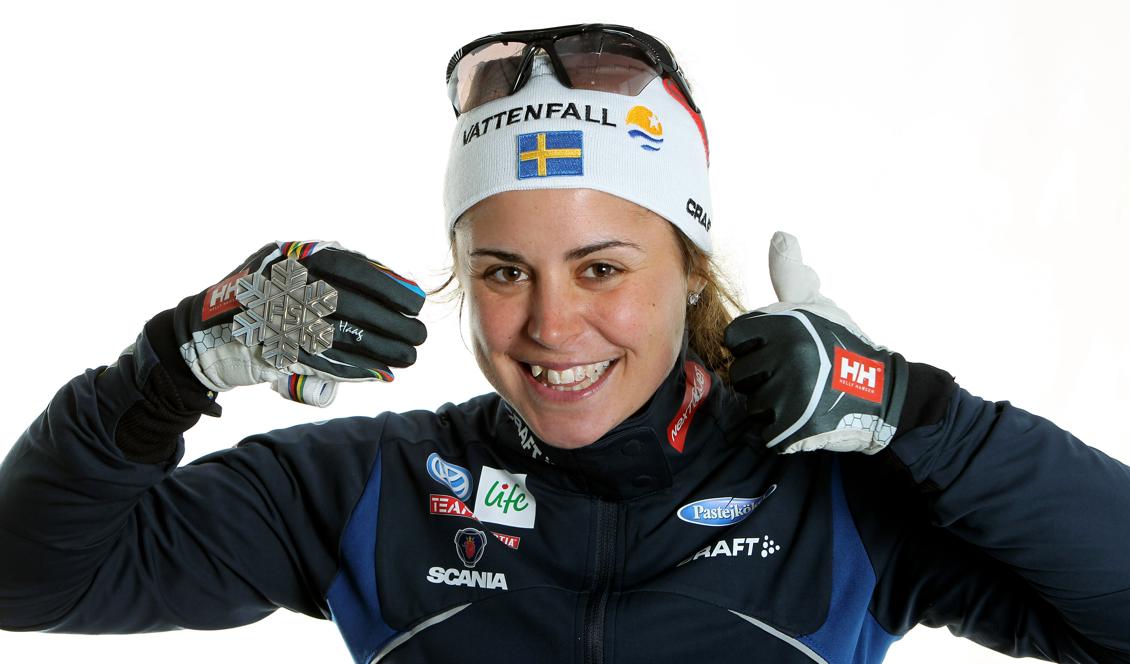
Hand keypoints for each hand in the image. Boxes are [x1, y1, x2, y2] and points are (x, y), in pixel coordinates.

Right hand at [172, 241, 426, 406]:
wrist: (203, 332)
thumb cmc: (267, 296)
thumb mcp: (295, 268)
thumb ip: (338, 273)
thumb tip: (396, 285)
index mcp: (293, 256)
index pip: (351, 268)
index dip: (388, 286)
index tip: (416, 302)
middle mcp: (282, 284)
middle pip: (349, 305)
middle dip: (391, 323)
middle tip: (419, 336)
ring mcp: (275, 319)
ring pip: (340, 336)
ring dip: (380, 350)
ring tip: (408, 358)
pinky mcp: (270, 352)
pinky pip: (322, 363)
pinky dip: (355, 370)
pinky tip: (380, 373)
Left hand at [724, 232, 907, 453]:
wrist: (885, 394)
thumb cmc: (843, 345)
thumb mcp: (817, 306)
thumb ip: (791, 275)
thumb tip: (781, 235)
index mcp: (783, 325)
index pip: (735, 339)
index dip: (754, 347)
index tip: (780, 352)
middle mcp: (785, 357)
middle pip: (742, 375)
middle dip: (764, 379)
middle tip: (799, 377)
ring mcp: (790, 394)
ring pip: (753, 406)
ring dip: (774, 408)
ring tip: (805, 397)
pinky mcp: (797, 428)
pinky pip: (767, 435)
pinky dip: (783, 434)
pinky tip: (806, 420)